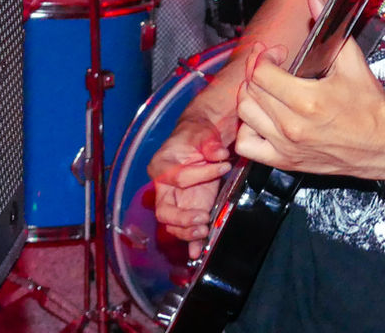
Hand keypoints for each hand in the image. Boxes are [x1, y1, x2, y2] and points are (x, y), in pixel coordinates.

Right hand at [148, 114, 232, 256]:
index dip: (202, 174)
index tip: (223, 166)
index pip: (179, 178)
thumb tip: (219, 155)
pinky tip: (198, 252)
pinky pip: (185, 229)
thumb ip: (210, 144)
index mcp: (161, 166)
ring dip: (188, 232)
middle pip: (164, 211)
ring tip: (205, 231)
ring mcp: (175, 201)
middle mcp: (163, 187)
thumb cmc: (197, 134)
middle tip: (204, 218)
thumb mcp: (203, 133)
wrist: (200, 138)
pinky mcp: (188, 208)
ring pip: (173, 225)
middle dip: (183, 218)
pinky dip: (191, 242)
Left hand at [233, 0, 384, 179]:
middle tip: (272, 64)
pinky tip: (262, 117)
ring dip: (252, 96)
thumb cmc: (370, 106)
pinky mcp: (286, 161)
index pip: (262, 73)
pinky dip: (247, 129)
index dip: (265, 56)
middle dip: (258, 70)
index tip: (278, 52)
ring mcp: (286, 146)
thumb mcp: (351, 61)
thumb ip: (328, 28)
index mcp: (307, 100)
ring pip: (245, 115)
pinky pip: (247, 146)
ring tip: (267, 88)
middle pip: (251, 90)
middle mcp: (292, 126)